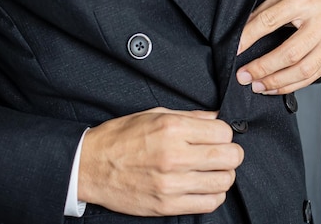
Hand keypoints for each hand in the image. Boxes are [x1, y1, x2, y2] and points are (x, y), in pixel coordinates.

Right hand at [78, 107, 243, 215]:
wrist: (89, 166)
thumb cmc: (120, 138)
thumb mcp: (154, 115)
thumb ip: (190, 117)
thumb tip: (218, 118)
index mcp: (172, 128)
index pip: (224, 132)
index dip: (224, 133)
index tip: (217, 136)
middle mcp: (174, 156)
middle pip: (230, 157)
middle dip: (231, 154)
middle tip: (221, 153)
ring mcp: (171, 183)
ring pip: (224, 181)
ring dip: (223, 175)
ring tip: (211, 170)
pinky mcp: (167, 205)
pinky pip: (209, 203)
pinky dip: (213, 194)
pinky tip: (203, 186)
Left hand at [236, 0, 320, 94]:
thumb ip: (266, 11)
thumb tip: (243, 33)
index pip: (271, 21)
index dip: (250, 37)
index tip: (236, 50)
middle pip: (290, 52)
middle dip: (263, 68)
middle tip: (244, 76)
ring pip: (303, 70)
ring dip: (276, 82)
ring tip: (257, 85)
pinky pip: (312, 76)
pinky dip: (291, 85)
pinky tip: (275, 87)